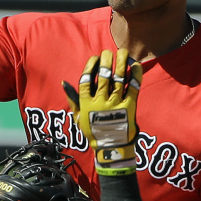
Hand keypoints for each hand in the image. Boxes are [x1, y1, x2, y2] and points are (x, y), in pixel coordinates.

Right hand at [63, 49, 142, 174]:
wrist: (110, 149)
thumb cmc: (93, 132)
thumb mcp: (79, 117)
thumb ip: (72, 100)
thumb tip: (64, 83)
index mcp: (87, 104)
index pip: (86, 80)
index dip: (91, 67)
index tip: (95, 58)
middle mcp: (100, 102)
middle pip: (104, 76)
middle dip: (106, 60)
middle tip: (108, 53)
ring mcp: (115, 105)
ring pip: (119, 78)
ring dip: (121, 62)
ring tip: (123, 52)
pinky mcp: (129, 107)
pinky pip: (133, 87)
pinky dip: (135, 75)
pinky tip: (136, 65)